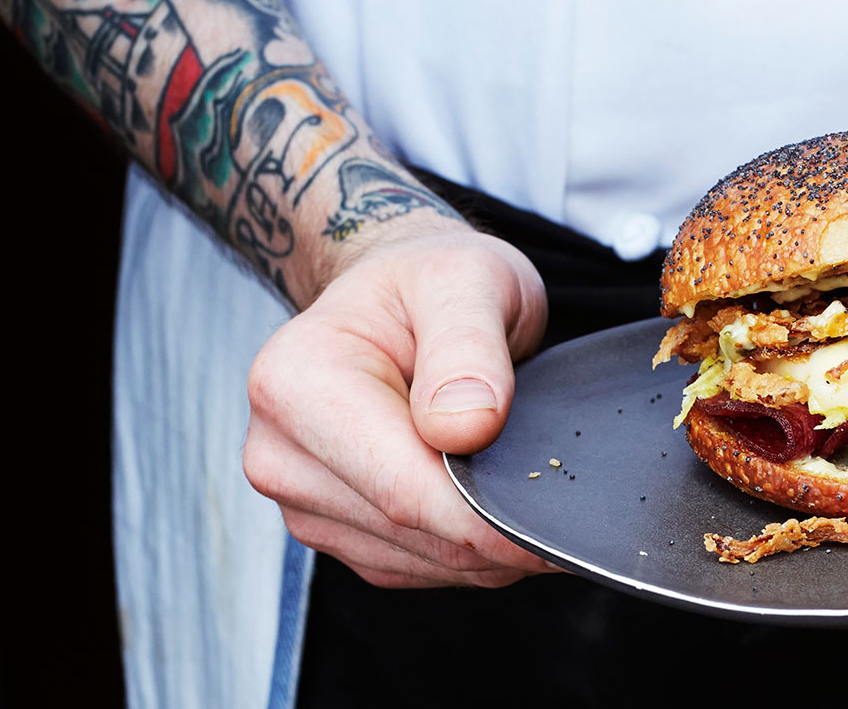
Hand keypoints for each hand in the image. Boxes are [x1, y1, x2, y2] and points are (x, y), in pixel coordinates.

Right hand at [243, 226, 557, 586]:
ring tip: (527, 482)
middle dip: (496, 531)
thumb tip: (464, 429)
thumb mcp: (466, 279)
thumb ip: (467, 346)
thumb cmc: (433, 280)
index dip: (487, 518)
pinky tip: (494, 504)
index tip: (557, 525)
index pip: (401, 487)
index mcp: (294, 383)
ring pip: (421, 559)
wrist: (401, 297)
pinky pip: (417, 567)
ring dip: (487, 546)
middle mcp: (280, 451)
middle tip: (568, 501)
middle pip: (411, 530)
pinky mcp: (335, 530)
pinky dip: (469, 551)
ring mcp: (301, 499)